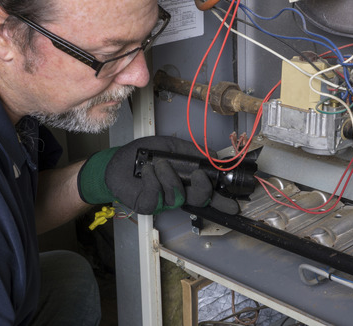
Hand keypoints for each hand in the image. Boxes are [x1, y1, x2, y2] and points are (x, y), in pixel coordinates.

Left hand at [78, 136, 238, 214]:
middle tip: (200, 176)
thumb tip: (215, 155)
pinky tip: (147, 170)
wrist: (118, 161)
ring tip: (159, 163)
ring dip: (169, 177)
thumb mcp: (172, 147)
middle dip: (203, 189)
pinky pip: (156, 196)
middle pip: (199, 199)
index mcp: (187, 181)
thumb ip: (193, 152)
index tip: (234, 204)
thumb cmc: (144, 154)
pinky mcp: (147, 205)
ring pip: (177, 196)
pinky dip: (153, 180)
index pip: (209, 194)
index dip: (222, 201)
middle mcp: (178, 193)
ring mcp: (163, 202)